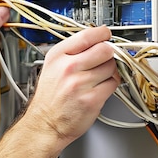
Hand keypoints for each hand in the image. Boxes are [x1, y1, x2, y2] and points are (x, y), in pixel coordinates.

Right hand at [26, 26, 119, 145]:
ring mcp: (80, 84)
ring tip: (97, 78)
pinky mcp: (92, 99)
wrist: (45, 123)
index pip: (87, 35)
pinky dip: (110, 86)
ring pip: (111, 67)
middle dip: (109, 54)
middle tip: (104, 59)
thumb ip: (73, 52)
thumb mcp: (52, 67)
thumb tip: (97, 41)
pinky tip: (98, 89)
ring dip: (110, 71)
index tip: (106, 35)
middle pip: (104, 49)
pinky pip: (113, 84)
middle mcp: (68, 68)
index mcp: (57, 56)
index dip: (102, 34)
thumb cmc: (50, 98)